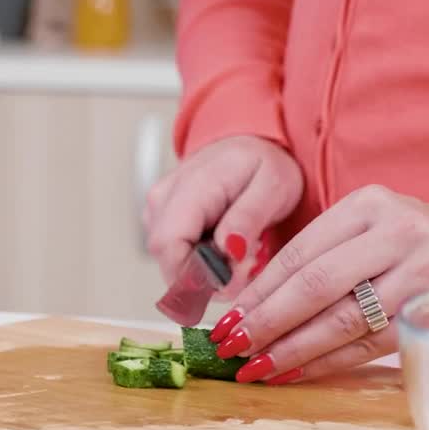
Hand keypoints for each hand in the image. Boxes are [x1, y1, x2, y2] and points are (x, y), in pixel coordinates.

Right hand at [145, 135, 302, 298]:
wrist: (248, 145)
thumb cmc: (262, 163)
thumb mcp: (272, 187)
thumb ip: (248, 218)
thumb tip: (228, 251)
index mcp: (189, 188)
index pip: (170, 247)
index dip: (195, 277)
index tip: (231, 283)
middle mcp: (162, 200)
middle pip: (169, 261)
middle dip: (208, 277)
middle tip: (247, 266)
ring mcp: (156, 211)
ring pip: (172, 263)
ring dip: (206, 271)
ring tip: (240, 250)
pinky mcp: (160, 222)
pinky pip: (175, 256)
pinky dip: (201, 262)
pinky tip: (224, 247)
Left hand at [207, 185, 428, 382]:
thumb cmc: (405, 248)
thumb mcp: (365, 232)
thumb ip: (318, 257)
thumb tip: (248, 307)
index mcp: (368, 206)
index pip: (298, 255)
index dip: (257, 293)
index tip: (225, 321)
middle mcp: (397, 234)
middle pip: (314, 286)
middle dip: (266, 322)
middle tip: (231, 348)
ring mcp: (421, 274)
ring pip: (341, 320)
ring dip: (291, 350)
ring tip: (256, 368)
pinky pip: (368, 345)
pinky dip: (326, 363)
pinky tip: (295, 374)